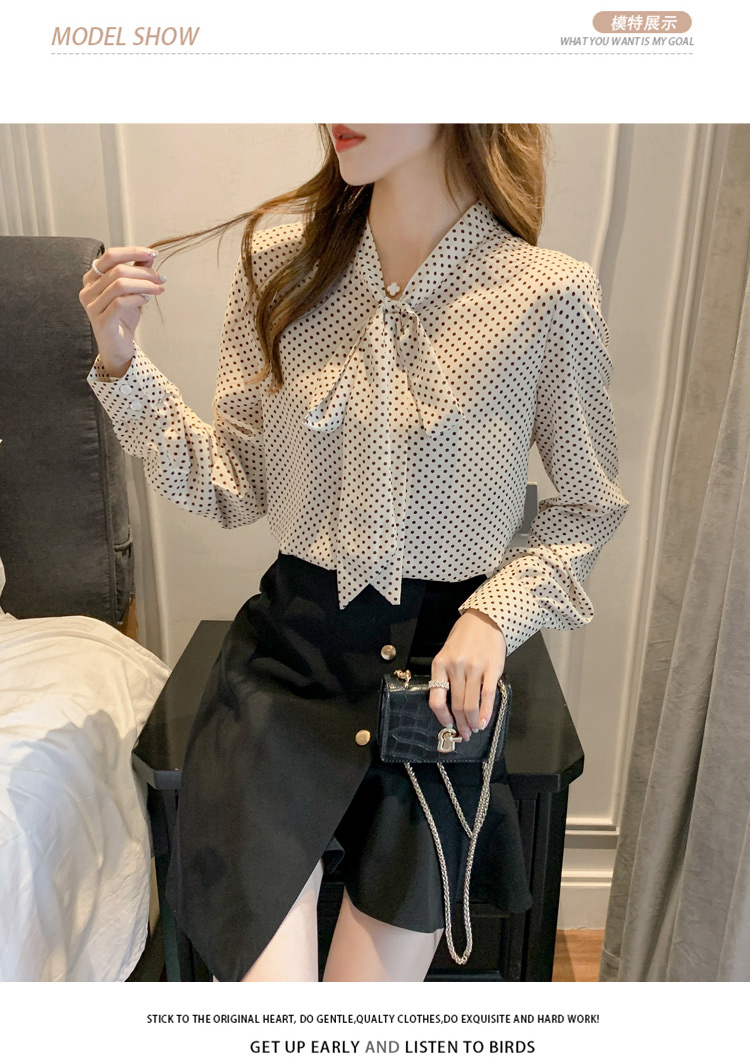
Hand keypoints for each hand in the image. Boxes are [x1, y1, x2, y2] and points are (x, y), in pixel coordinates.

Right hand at [79, 246, 165, 376]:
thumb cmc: (122, 318)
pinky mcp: (101, 321)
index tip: (153, 253)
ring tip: (158, 289)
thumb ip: (137, 272)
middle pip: (118, 270)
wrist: (118, 346)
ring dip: (144, 284)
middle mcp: (88, 290)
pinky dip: (137, 298)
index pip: (110, 256)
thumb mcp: (132, 291)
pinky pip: (120, 303)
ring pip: (120, 284)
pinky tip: (147, 299)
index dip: (133, 252)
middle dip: (144, 272)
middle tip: (161, 278)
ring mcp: (92, 306)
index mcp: (92, 278)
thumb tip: (149, 256)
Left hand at [428, 608, 506, 742]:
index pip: (436, 699)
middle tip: (464, 734)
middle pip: (456, 705)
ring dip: (472, 722)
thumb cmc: (464, 638)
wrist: (484, 619)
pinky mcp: (491, 669)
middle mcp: (455, 667)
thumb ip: (446, 676)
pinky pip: (487, 696)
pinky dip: (485, 713)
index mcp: (440, 664)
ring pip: (471, 704)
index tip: (448, 725)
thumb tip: (450, 705)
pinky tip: (483, 721)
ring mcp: (474, 668)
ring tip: (474, 729)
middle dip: (460, 724)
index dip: (442, 717)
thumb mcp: (447, 654)